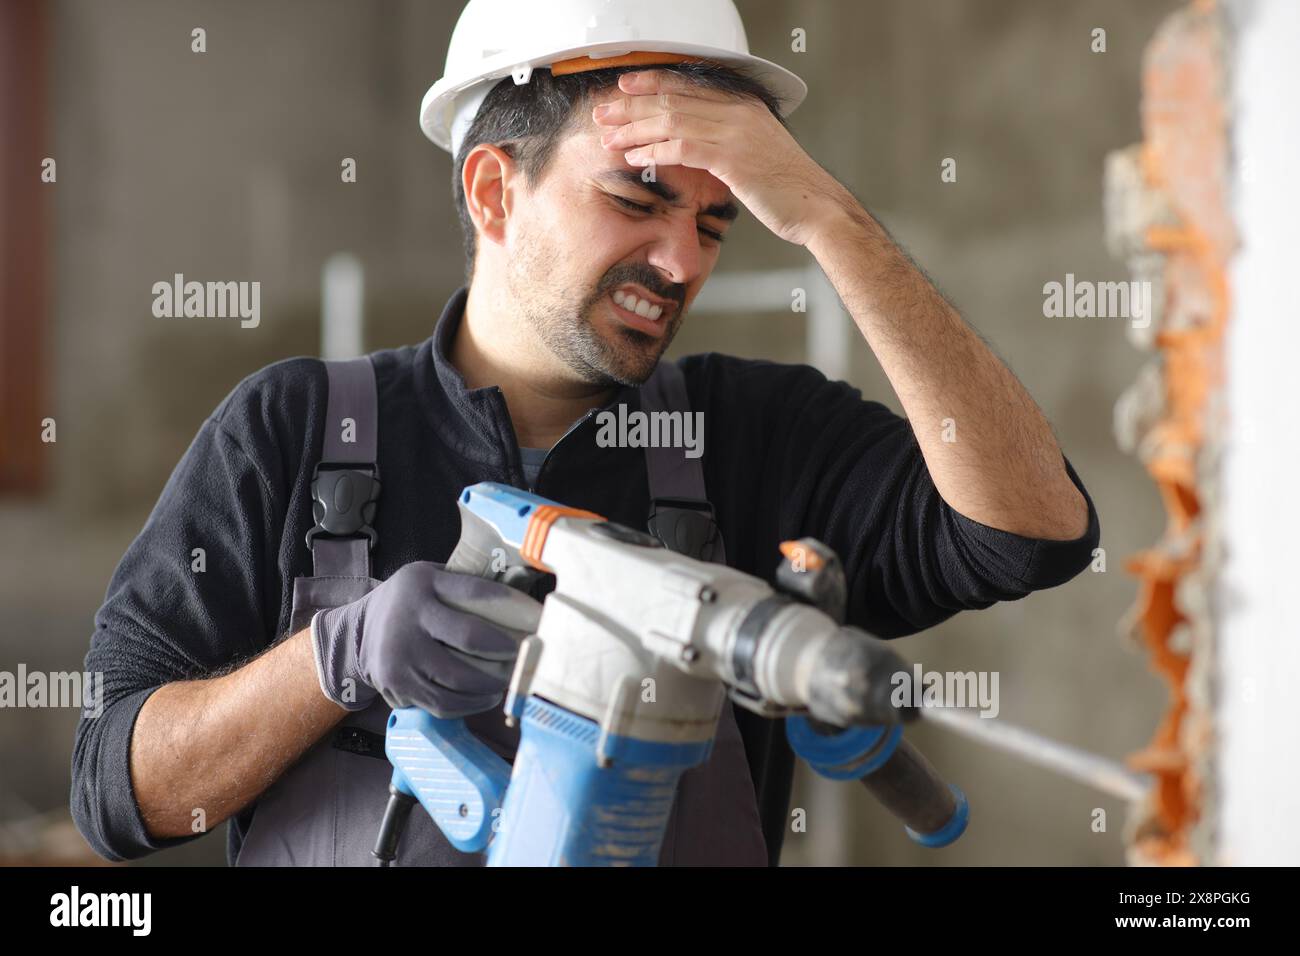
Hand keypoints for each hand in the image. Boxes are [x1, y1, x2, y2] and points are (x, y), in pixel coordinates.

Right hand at [312, 562, 541, 716]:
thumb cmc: (412, 601)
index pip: (474, 592)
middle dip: (505, 652)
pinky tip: (484, 698)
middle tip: (522, 658)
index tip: (535, 620)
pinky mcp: (396, 686)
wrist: (358, 629)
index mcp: (421, 584)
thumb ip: (466, 583)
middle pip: (470, 639)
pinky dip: (469, 705)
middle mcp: (407, 619)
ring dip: (490, 686)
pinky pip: (441, 704)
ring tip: (505, 682)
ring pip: (457, 680)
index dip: (510, 605)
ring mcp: (399, 656)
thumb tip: (523, 588)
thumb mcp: (431, 577)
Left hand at [592, 69, 848, 246]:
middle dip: (632, 106)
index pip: (688, 86)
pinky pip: (683, 148)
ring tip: (610, 137)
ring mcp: (735, 133)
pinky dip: (654, 152)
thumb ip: (728, 142)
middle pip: (674, 99)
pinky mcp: (732, 159)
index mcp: (743, 106)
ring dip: (636, 129)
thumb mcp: (758, 153)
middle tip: (603, 113)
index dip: (651, 84)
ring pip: (672, 120)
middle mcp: (738, 112)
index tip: (624, 89)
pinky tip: (635, 158)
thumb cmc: (788, 189)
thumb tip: (697, 146)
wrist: (816, 208)